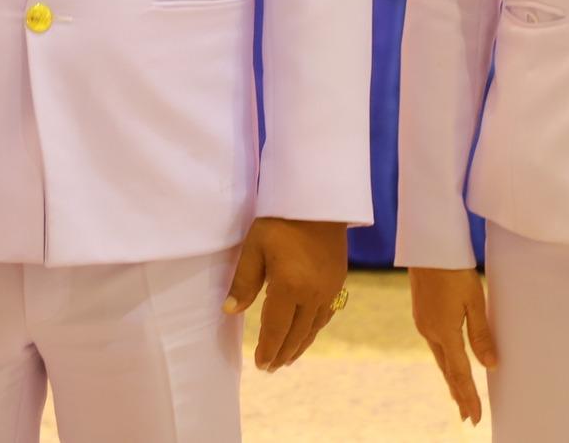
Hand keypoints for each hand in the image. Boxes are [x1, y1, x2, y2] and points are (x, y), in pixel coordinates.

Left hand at [222, 217, 347, 371]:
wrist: (319, 200)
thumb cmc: (280, 220)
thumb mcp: (254, 247)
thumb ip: (243, 282)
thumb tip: (230, 311)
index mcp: (289, 287)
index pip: (276, 329)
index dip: (268, 349)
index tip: (260, 364)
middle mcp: (312, 293)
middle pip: (296, 333)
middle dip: (283, 353)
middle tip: (271, 367)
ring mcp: (329, 289)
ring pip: (314, 328)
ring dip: (300, 345)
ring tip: (287, 358)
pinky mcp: (338, 281)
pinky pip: (326, 315)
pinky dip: (314, 329)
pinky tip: (308, 332)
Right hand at [408, 266, 497, 425]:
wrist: (428, 243)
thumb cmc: (455, 269)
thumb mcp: (474, 300)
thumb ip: (481, 335)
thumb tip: (490, 366)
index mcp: (443, 331)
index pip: (459, 373)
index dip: (468, 396)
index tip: (475, 418)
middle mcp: (429, 331)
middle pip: (446, 370)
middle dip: (458, 393)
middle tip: (468, 416)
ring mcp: (423, 322)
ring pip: (440, 358)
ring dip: (451, 378)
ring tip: (459, 396)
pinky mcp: (421, 313)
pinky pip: (435, 345)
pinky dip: (445, 360)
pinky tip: (449, 361)